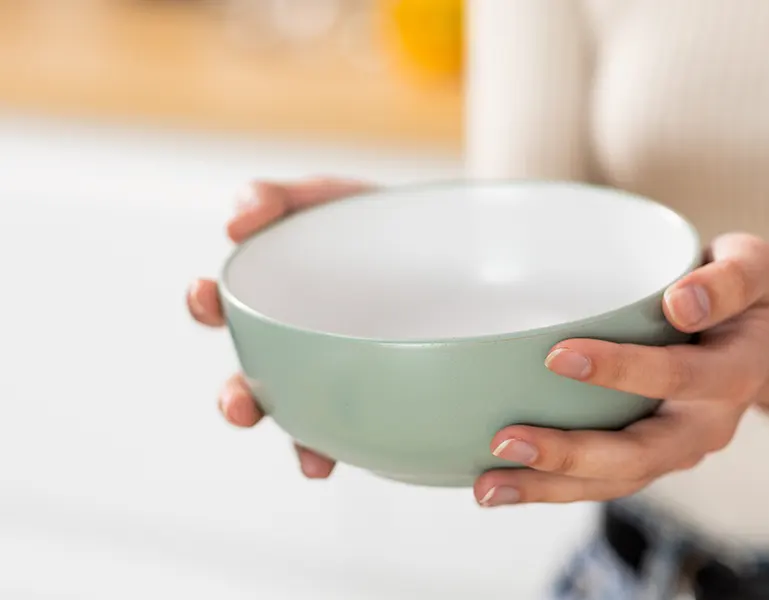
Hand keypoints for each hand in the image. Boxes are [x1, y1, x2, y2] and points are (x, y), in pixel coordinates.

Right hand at [186, 177, 373, 478]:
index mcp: (272, 296)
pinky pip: (356, 427)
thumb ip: (273, 199)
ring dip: (295, 441)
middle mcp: (293, 343)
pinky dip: (348, 448)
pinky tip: (347, 459)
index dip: (205, 304)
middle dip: (238, 399)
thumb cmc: (369, 221)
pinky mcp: (378, 392)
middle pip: (251, 379)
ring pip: (302, 416)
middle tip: (240, 406)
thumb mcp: (322, 198)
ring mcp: (335, 372)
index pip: (223, 305)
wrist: (448, 239)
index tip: (206, 295)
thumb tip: (234, 224)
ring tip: (308, 458)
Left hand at [474, 233, 768, 506]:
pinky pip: (603, 482)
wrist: (767, 335)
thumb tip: (681, 302)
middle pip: (639, 454)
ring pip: (615, 481)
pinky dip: (552, 488)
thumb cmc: (747, 292)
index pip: (676, 377)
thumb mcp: (754, 265)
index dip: (621, 370)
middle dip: (570, 452)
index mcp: (733, 375)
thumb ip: (728, 278)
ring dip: (549, 486)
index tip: (556, 355)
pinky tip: (500, 484)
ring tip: (487, 486)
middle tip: (505, 439)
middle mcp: (706, 425)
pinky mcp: (651, 457)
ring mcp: (677, 449)